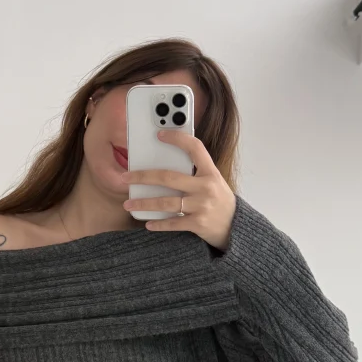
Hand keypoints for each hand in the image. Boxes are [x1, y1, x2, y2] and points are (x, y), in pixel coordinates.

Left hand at [123, 129, 236, 250]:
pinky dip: (159, 224)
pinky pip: (173, 223)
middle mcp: (206, 187)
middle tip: (126, 177)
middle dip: (143, 177)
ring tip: (128, 204)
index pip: (195, 148)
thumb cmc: (218, 200)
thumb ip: (194, 173)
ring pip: (166, 202)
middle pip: (169, 177)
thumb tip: (163, 164)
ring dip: (144, 203)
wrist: (235, 226)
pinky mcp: (198, 224)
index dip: (178, 139)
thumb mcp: (212, 181)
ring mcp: (202, 206)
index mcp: (211, 172)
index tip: (160, 135)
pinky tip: (148, 222)